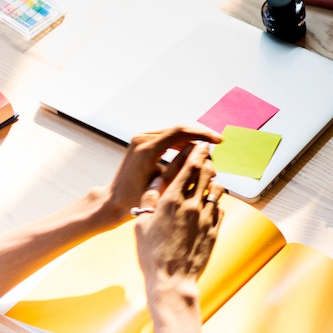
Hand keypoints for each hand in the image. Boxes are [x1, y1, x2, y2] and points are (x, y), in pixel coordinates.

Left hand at [99, 125, 218, 222]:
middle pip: (178, 130)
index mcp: (147, 148)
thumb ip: (182, 167)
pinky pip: (166, 138)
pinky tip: (191, 155)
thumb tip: (203, 153)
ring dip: (191, 142)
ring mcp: (140, 139)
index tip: (218, 140)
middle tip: (216, 147)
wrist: (113, 201)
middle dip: (199, 138)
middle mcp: (142, 139)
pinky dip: (181, 144)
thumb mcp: (163, 185)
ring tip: (204, 156)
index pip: (180, 131)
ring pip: (174, 133)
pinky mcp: (141, 142)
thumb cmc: (136, 199)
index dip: (202, 134)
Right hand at [135, 142, 224, 299]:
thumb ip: (150, 199)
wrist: (172, 280)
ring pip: (216, 189)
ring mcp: (206, 217)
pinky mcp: (215, 230)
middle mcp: (191, 205)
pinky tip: (212, 202)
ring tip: (210, 178)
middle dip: (207, 161)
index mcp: (171, 200)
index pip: (188, 167)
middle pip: (206, 173)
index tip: (199, 144)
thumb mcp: (142, 224)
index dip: (196, 152)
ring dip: (214, 181)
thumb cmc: (152, 254)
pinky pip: (220, 208)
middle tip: (207, 155)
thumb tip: (155, 181)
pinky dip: (216, 202)